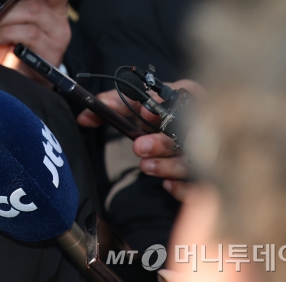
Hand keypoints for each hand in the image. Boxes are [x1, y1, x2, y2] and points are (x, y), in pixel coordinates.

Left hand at [76, 79, 204, 200]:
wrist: (166, 128)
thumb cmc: (152, 112)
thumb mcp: (134, 103)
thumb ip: (113, 105)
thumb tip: (83, 118)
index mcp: (182, 99)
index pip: (179, 99)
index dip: (165, 107)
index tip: (146, 113)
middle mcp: (196, 124)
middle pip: (186, 135)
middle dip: (162, 142)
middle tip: (139, 147)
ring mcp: (202, 151)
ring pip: (191, 161)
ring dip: (168, 165)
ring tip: (145, 167)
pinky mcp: (202, 175)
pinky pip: (198, 185)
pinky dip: (184, 187)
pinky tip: (168, 185)